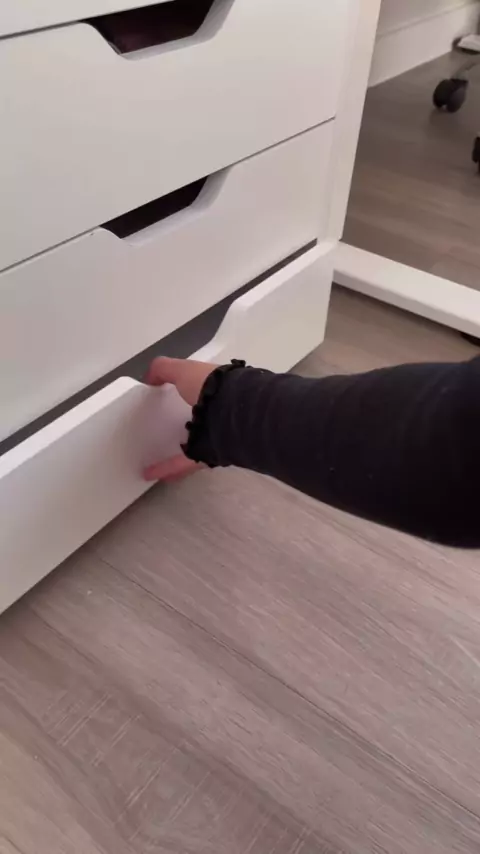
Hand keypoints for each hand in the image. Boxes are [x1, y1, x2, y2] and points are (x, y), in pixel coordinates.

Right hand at [143, 357, 215, 482]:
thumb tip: (149, 378)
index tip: (167, 399)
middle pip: (197, 419)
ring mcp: (215, 435)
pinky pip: (186, 462)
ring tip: (155, 454)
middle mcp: (217, 412)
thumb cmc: (210, 387)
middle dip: (183, 424)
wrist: (233, 412)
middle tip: (161, 429)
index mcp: (213, 390)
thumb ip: (164, 369)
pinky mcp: (209, 454)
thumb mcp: (183, 370)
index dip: (184, 393)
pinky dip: (168, 468)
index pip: (197, 391)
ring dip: (175, 450)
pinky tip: (150, 473)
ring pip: (192, 444)